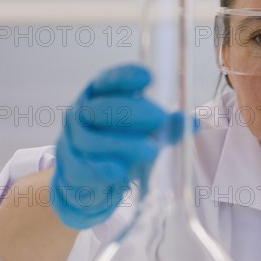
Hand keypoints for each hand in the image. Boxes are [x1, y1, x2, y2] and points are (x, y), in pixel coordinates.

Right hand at [50, 64, 180, 228]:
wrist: (91, 183)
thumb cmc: (121, 147)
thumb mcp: (146, 133)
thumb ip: (166, 128)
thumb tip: (192, 122)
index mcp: (99, 96)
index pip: (108, 80)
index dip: (126, 77)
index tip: (149, 77)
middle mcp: (82, 114)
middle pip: (98, 108)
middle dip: (130, 111)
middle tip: (160, 117)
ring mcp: (71, 141)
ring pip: (90, 139)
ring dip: (122, 144)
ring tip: (151, 149)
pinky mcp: (68, 170)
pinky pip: (81, 169)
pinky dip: (101, 171)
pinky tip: (121, 173)